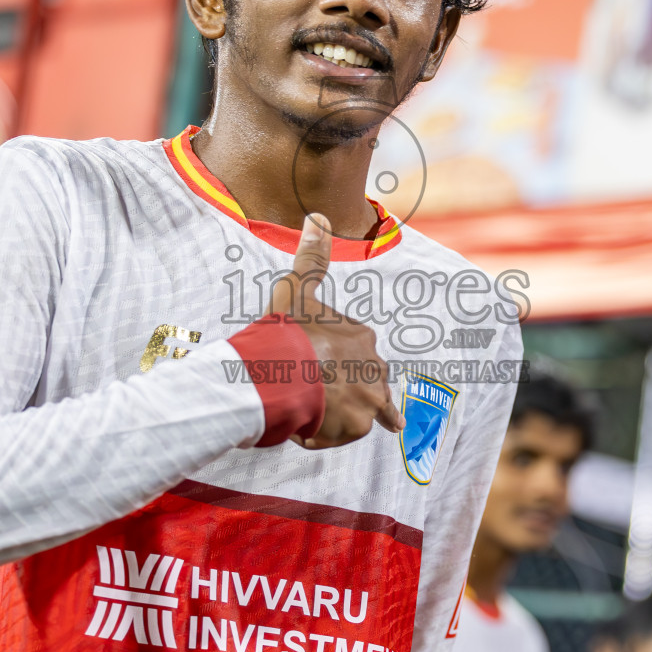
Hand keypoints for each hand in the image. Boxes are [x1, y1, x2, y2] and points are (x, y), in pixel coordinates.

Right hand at [265, 213, 403, 449]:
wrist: (278, 370)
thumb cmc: (286, 330)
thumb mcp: (297, 288)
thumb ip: (311, 257)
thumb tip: (319, 216)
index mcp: (362, 338)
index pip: (352, 353)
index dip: (325, 361)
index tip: (305, 362)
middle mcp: (374, 369)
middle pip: (361, 385)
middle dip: (339, 390)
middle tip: (309, 389)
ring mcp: (369, 400)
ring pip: (351, 413)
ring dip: (329, 414)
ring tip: (304, 407)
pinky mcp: (356, 427)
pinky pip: (336, 435)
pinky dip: (319, 435)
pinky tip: (300, 423)